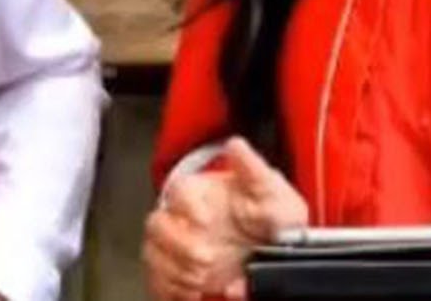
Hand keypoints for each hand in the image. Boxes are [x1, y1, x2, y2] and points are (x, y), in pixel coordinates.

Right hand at [143, 138, 309, 300]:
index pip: (178, 191)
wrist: (276, 248)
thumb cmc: (271, 215)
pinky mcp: (179, 272)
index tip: (204, 219)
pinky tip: (194, 293)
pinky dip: (172, 289)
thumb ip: (254, 168)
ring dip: (175, 270)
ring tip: (202, 278)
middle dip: (177, 245)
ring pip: (154, 254)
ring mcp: (178, 247)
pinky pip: (158, 281)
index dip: (186, 205)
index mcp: (200, 192)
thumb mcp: (273, 191)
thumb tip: (237, 145)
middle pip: (158, 225)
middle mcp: (183, 219)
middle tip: (206, 258)